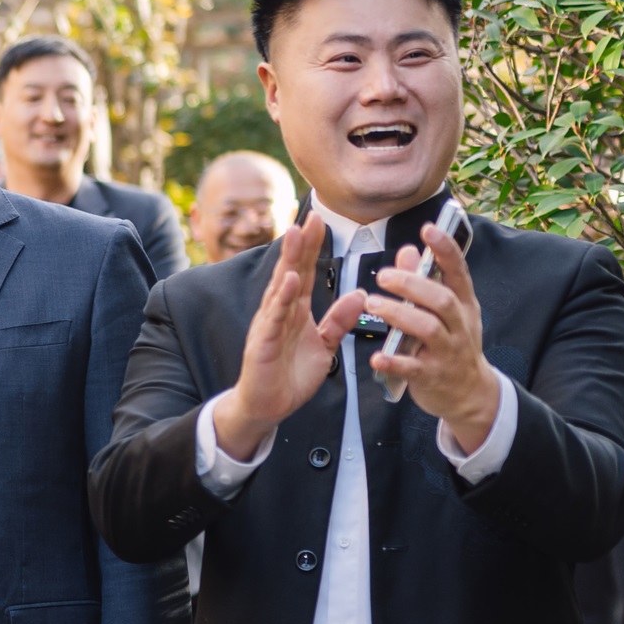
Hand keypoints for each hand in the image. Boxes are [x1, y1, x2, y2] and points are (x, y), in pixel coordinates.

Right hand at [214, 214, 371, 460]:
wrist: (268, 406)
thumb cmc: (290, 376)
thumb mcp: (325, 346)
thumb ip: (339, 321)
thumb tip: (359, 295)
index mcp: (295, 311)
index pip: (305, 272)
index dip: (312, 248)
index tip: (320, 221)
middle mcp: (280, 312)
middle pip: (291, 271)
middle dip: (300, 244)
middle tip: (310, 217)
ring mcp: (270, 325)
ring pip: (280, 287)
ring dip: (289, 260)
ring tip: (296, 235)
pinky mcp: (264, 343)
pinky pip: (275, 317)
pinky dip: (282, 298)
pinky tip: (290, 280)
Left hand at [367, 224, 502, 452]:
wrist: (469, 393)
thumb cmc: (452, 344)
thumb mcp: (446, 312)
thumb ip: (425, 282)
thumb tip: (409, 251)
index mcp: (463, 305)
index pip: (459, 273)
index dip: (446, 250)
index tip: (428, 230)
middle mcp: (459, 325)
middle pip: (441, 299)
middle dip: (413, 284)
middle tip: (384, 275)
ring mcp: (447, 351)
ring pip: (428, 329)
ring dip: (400, 315)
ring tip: (373, 304)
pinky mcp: (432, 376)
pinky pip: (412, 368)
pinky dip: (394, 361)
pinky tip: (376, 356)